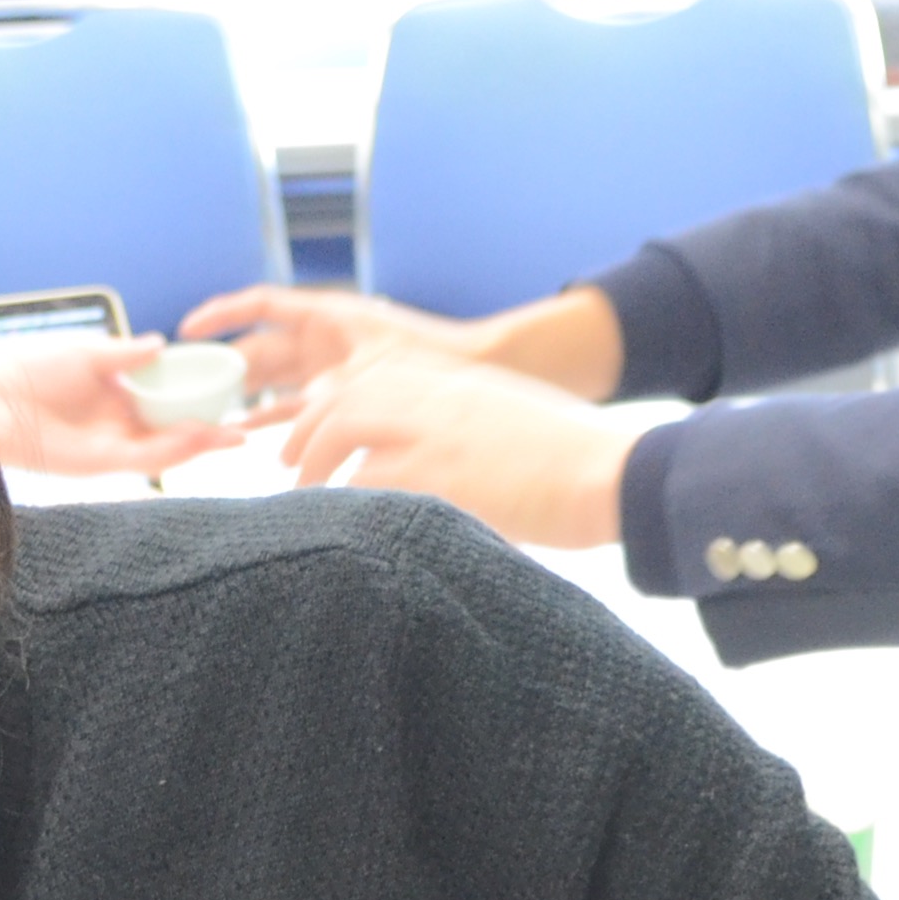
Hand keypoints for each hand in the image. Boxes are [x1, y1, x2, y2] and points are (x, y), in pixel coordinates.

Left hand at [0, 333, 247, 477]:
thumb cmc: (25, 369)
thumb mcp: (86, 354)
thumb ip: (126, 356)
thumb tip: (162, 344)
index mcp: (115, 395)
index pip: (164, 400)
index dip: (195, 400)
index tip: (226, 394)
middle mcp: (115, 424)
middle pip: (170, 430)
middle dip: (207, 431)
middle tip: (243, 429)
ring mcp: (108, 445)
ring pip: (163, 449)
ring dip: (197, 445)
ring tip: (232, 438)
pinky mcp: (96, 463)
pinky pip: (141, 459)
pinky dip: (170, 452)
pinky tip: (195, 441)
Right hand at [178, 285, 486, 399]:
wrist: (473, 369)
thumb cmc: (432, 355)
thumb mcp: (379, 368)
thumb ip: (335, 388)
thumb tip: (303, 409)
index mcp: (327, 314)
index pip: (261, 305)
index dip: (223, 313)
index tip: (188, 328)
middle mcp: (321, 338)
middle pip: (259, 348)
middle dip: (224, 364)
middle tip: (190, 386)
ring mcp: (328, 366)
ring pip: (271, 380)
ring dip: (243, 395)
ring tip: (207, 412)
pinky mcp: (339, 395)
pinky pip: (293, 404)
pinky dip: (272, 417)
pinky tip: (247, 432)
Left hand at [276, 352, 639, 546]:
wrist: (611, 472)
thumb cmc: (578, 460)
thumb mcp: (514, 421)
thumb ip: (470, 426)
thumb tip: (448, 459)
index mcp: (458, 381)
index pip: (374, 375)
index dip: (333, 400)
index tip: (315, 424)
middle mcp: (439, 397)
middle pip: (347, 396)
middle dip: (308, 428)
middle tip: (288, 462)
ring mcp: (435, 432)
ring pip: (345, 432)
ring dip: (315, 465)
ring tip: (302, 496)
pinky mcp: (437, 476)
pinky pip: (366, 484)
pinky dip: (343, 502)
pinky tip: (334, 524)